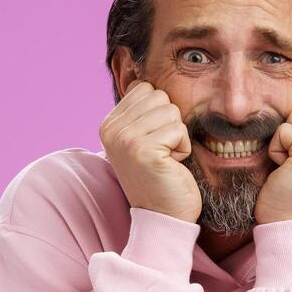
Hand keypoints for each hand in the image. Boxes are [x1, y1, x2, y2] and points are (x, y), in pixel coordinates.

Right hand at [99, 82, 200, 223]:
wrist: (163, 216)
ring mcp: (125, 140)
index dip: (160, 114)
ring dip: (177, 136)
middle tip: (162, 152)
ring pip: (171, 111)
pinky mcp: (143, 151)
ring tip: (166, 159)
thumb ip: (142, 111)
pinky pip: (178, 130)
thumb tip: (144, 75)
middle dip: (170, 123)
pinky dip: (183, 149)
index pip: (145, 89)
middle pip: (160, 97)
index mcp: (108, 123)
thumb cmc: (161, 176)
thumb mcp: (144, 138)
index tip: (153, 142)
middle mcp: (111, 130)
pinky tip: (171, 166)